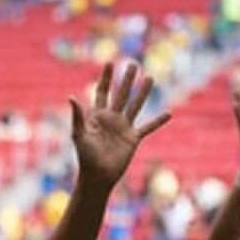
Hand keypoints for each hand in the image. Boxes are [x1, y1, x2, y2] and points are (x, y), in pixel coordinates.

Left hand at [71, 62, 170, 186]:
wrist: (97, 176)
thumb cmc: (85, 157)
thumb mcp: (79, 135)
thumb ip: (77, 116)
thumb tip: (71, 97)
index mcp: (97, 116)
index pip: (102, 92)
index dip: (105, 78)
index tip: (109, 62)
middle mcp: (111, 119)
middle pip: (121, 94)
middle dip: (127, 79)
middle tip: (133, 64)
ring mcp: (123, 128)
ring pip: (136, 106)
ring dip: (143, 92)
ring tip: (150, 78)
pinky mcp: (133, 139)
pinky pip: (148, 128)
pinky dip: (158, 121)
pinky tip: (169, 114)